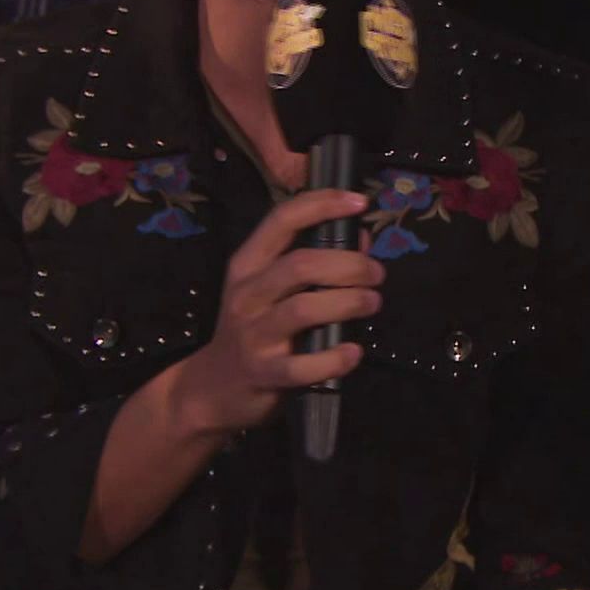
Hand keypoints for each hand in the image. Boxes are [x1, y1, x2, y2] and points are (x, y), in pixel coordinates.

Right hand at [173, 189, 383, 432]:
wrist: (212, 387)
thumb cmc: (252, 329)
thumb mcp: (271, 290)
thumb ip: (315, 262)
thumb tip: (362, 239)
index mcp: (248, 265)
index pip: (282, 219)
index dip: (322, 204)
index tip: (359, 201)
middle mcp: (247, 294)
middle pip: (301, 264)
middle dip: (349, 264)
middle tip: (376, 274)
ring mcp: (253, 334)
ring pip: (303, 309)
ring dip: (348, 302)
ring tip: (372, 303)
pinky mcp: (263, 373)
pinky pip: (302, 366)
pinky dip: (334, 358)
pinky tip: (353, 352)